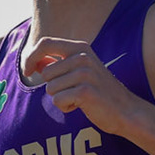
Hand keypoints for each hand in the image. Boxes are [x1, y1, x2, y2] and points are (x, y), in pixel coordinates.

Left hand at [22, 38, 138, 133]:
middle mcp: (83, 57)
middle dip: (53, 87)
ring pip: (50, 89)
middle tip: (73, 91)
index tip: (27, 71)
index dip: (30, 57)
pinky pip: (58, 101)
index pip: (45, 43)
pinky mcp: (85, 91)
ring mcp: (85, 74)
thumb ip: (57, 64)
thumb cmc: (100, 91)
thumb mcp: (80, 72)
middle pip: (45, 73)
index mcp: (81, 48)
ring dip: (61, 98)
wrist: (126, 110)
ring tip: (79, 99)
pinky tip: (82, 106)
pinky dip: (66, 108)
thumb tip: (34, 62)